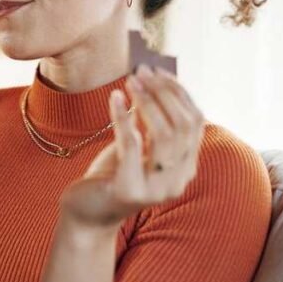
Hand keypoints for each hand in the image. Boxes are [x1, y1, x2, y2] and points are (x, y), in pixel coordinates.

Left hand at [59, 64, 205, 229]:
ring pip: (164, 134)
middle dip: (163, 92)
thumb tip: (155, 76)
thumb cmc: (114, 172)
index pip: (195, 121)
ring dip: (146, 101)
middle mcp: (178, 180)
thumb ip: (154, 121)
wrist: (87, 211)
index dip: (178, 91)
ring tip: (130, 81)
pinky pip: (131, 143)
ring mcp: (156, 188)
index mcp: (186, 166)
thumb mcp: (141, 145)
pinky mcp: (129, 189)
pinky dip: (124, 116)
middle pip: (183, 125)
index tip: (157, 70)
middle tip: (141, 71)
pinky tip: (115, 97)